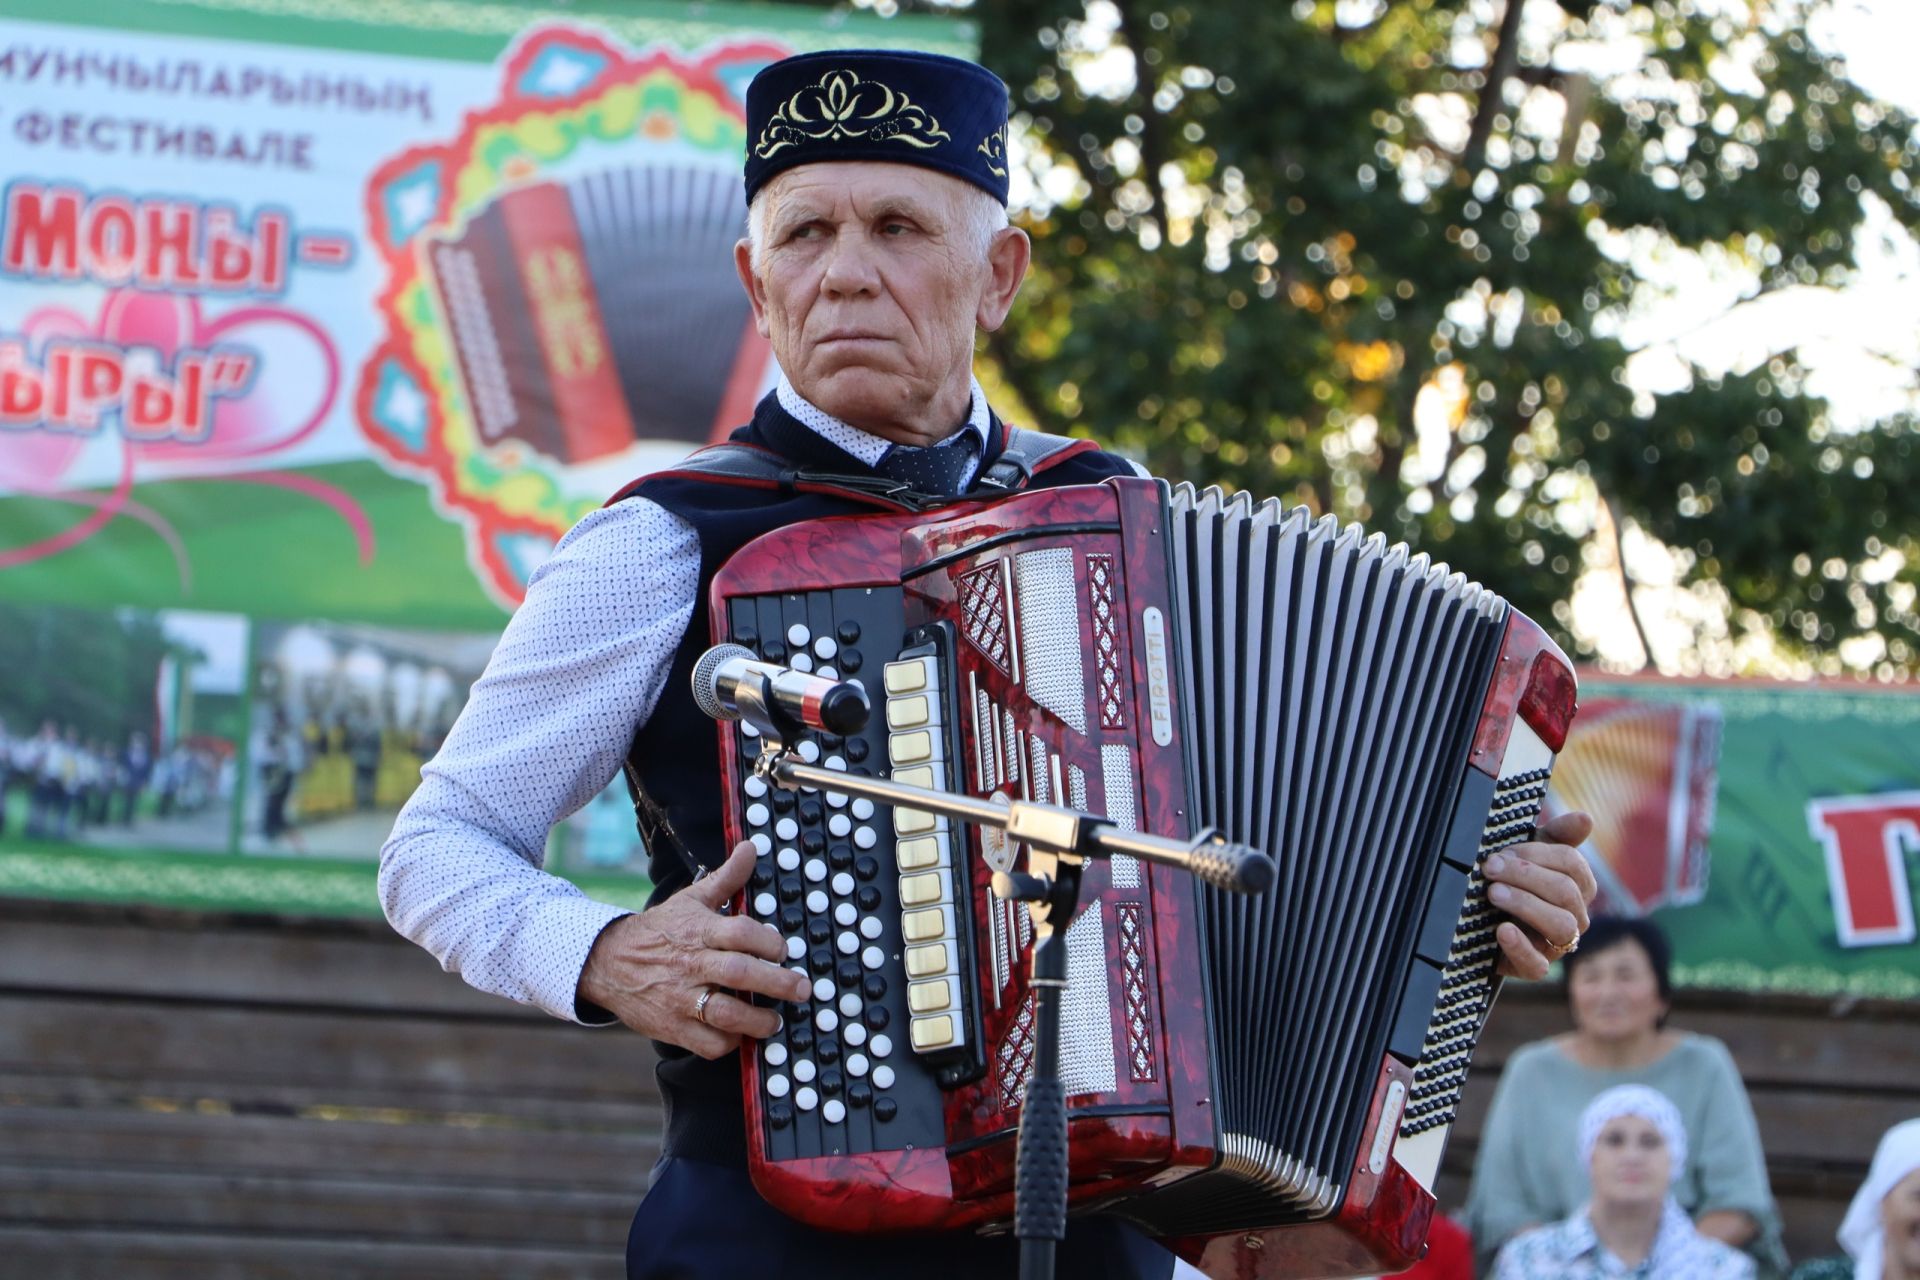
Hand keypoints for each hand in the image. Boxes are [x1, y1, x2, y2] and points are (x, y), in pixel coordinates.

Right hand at [577, 840, 810, 1058]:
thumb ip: (725, 878)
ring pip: (726, 1014)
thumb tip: (750, 848)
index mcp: (698, 931)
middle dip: (777, 983)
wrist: (607, 963)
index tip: (783, 950)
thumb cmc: (659, 931)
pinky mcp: (673, 1027)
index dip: (767, 941)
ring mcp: (681, 999)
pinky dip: (730, 1042)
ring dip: (757, 1020)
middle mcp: (691, 964)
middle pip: (739, 974)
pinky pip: (708, 1043)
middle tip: (802, 989)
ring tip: (774, 1021)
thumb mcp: (690, 900)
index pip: (739, 933)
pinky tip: (741, 1034)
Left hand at [1488, 810, 1597, 979]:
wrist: (1478, 922)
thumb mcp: (1528, 855)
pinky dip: (1520, 947)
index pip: (1571, 864)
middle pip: (1566, 892)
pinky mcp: (1533, 967)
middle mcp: (1574, 916)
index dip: (1538, 855)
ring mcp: (1556, 945)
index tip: (1504, 852)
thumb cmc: (1511, 881)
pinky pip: (1537, 965)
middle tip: (1490, 868)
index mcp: (1577, 885)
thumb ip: (1556, 836)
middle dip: (1526, 876)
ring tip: (1494, 893)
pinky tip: (1503, 930)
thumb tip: (1586, 818)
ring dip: (1526, 905)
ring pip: (1561, 926)